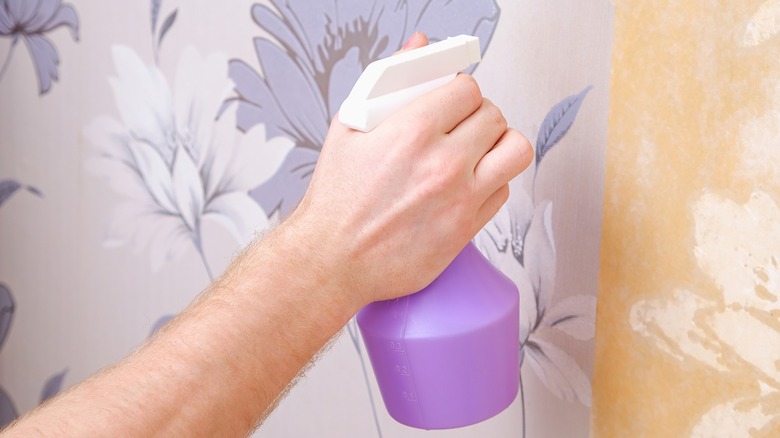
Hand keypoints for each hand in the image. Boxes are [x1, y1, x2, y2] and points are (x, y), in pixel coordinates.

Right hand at [282, 33, 532, 306]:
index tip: (453, 99)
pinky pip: (504, 191)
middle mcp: (443, 163)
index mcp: (413, 131)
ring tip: (480, 149)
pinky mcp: (466, 229)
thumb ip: (388, 81)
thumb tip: (419, 49)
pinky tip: (469, 183)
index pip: (468, 89)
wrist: (332, 260)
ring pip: (515, 150)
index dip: (461, 90)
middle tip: (463, 124)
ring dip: (501, 144)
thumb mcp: (350, 126)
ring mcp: (460, 198)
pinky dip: (492, 182)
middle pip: (494, 116)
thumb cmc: (336, 199)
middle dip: (479, 114)